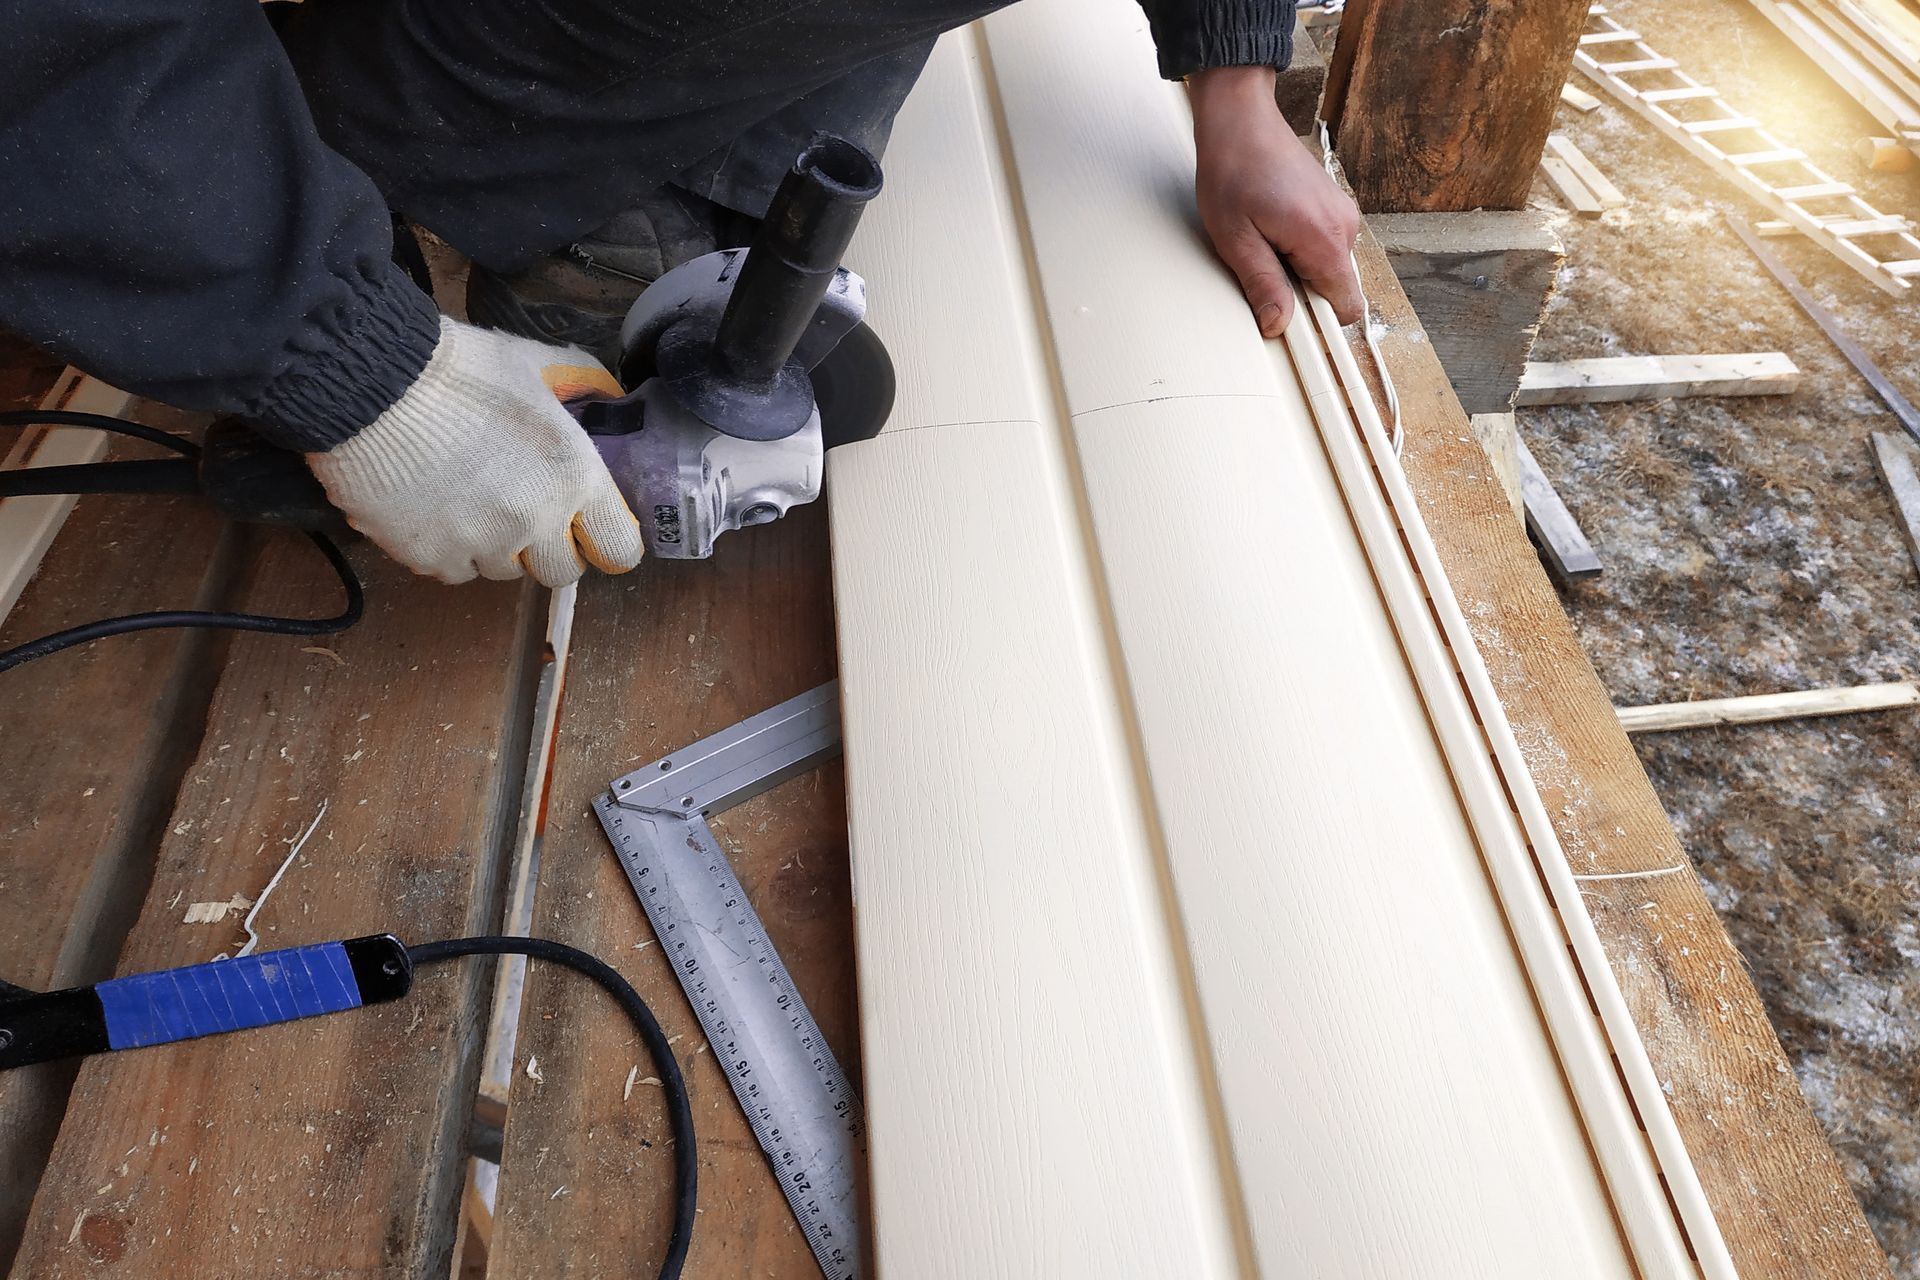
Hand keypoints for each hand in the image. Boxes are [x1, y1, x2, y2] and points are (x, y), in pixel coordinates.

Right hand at [307, 317, 644, 586]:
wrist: (372, 383)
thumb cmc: (460, 368)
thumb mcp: (534, 362)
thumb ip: (581, 384)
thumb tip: (609, 398)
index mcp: (574, 477)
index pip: (619, 549)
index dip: (604, 540)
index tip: (588, 529)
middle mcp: (536, 522)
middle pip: (561, 571)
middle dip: (548, 547)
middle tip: (522, 509)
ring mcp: (482, 545)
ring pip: (504, 570)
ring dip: (495, 545)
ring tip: (468, 499)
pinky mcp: (431, 558)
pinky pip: (454, 570)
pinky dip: (448, 549)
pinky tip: (433, 508)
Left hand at [1190, 65, 1363, 334]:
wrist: (1240, 119)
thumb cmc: (1234, 170)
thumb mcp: (1236, 240)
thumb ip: (1263, 286)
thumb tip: (1278, 326)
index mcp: (1324, 240)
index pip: (1346, 306)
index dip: (1317, 322)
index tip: (1289, 322)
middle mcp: (1343, 226)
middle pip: (1335, 288)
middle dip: (1300, 291)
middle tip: (1259, 268)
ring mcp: (1341, 213)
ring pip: (1327, 267)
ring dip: (1296, 268)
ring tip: (1261, 241)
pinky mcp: (1331, 205)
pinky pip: (1322, 245)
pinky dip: (1299, 248)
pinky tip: (1270, 229)